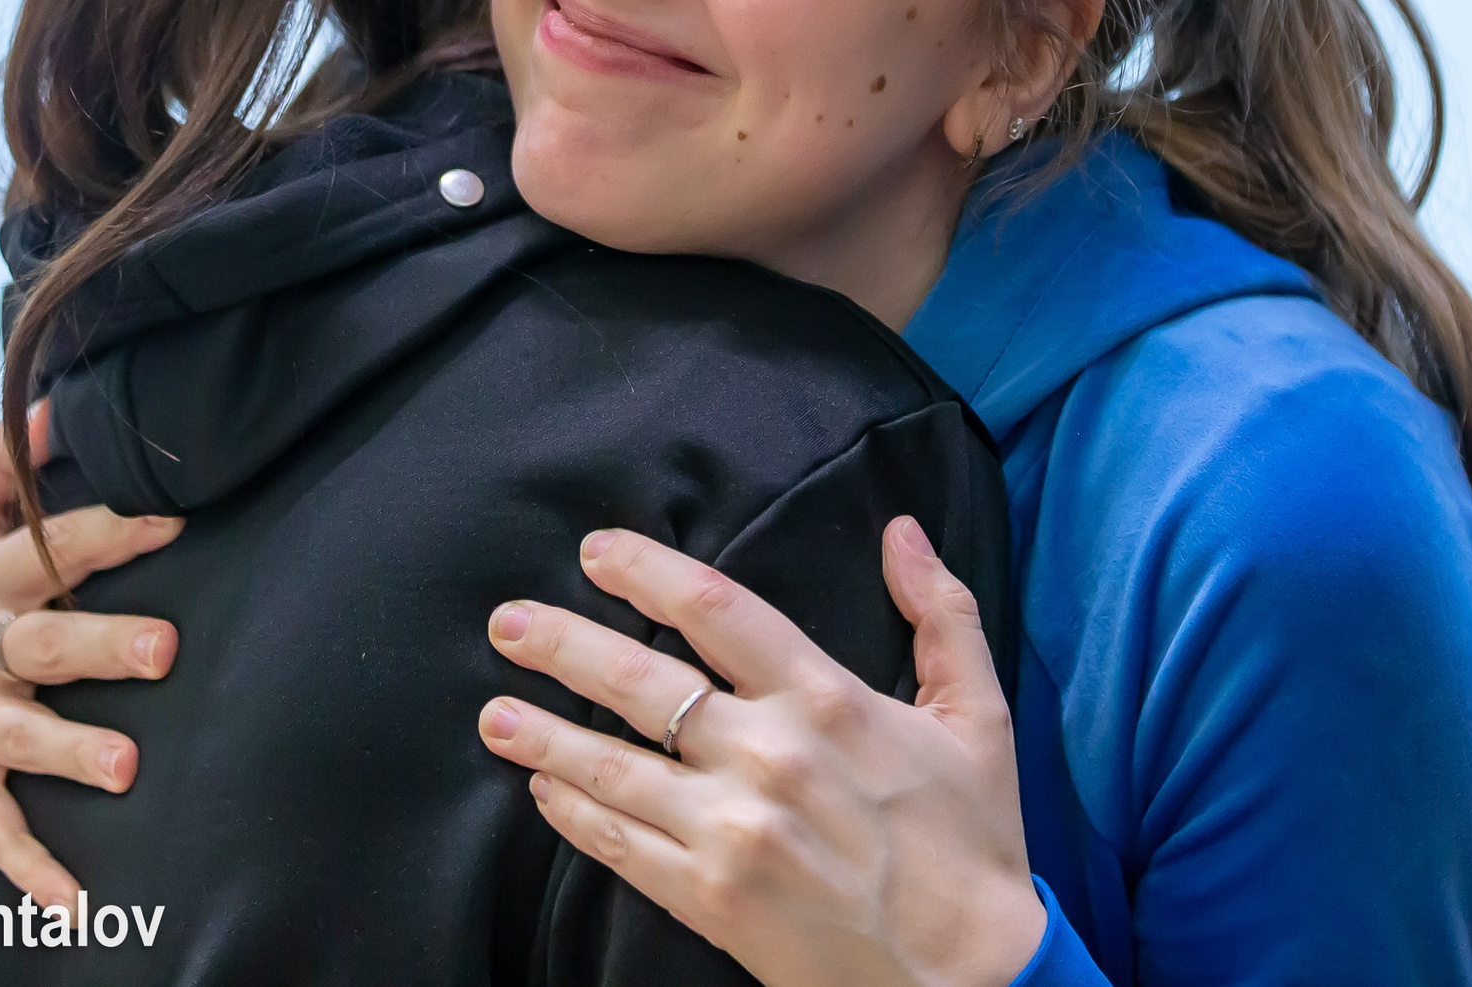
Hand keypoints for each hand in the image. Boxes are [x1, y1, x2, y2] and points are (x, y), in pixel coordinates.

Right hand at [0, 403, 182, 907]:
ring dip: (73, 755)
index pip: (52, 547)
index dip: (113, 531)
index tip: (179, 520)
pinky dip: (32, 872)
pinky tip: (79, 903)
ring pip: (20, 739)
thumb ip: (6, 456)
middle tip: (166, 650)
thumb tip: (61, 401)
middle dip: (102, 647)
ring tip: (128, 770)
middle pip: (41, 646)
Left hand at [477, 517, 1045, 986]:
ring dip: (543, 735)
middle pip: (640, 682)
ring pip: (613, 767)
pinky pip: (622, 847)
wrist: (972, 976)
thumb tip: (902, 530)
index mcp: (827, 700)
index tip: (596, 553)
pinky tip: (542, 790)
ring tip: (493, 712)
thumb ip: (941, 614)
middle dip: (563, 645)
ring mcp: (732, 832)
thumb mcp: (979, 715)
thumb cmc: (972, 842)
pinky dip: (574, 816)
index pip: (717, 610)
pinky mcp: (712, 899)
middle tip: (507, 623)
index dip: (646, 572)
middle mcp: (769, 756)